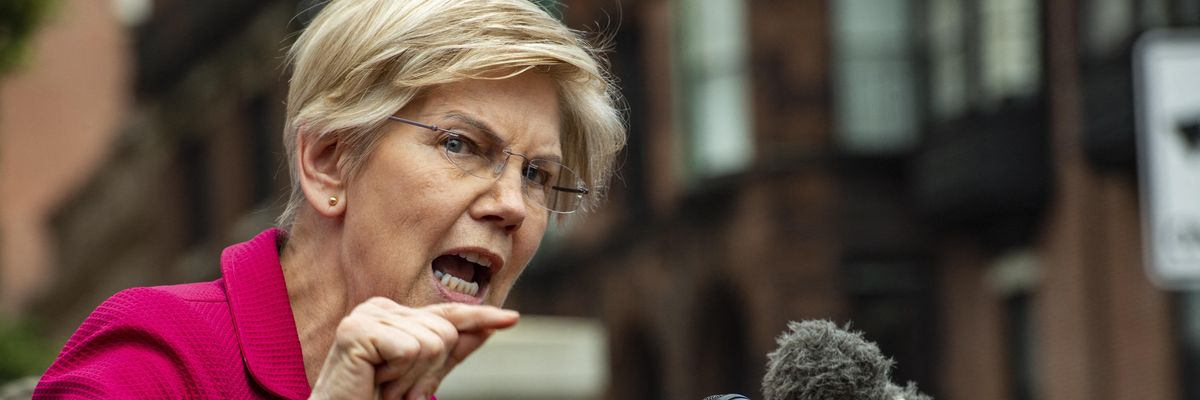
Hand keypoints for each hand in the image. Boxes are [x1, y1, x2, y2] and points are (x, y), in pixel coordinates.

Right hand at [309, 297, 519, 399]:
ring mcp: (367, 316)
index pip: (448, 313)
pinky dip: (399, 375)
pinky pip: (410, 350)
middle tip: (396, 389)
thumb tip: (488, 327)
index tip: (513, 319)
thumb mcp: (422, 377)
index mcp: (394, 314)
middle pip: (446, 331)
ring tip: (384, 386)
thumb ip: (451, 352)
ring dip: (412, 377)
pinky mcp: (357, 330)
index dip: (482, 317)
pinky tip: (375, 380)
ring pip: (432, 342)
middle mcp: (380, 307)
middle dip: (429, 371)